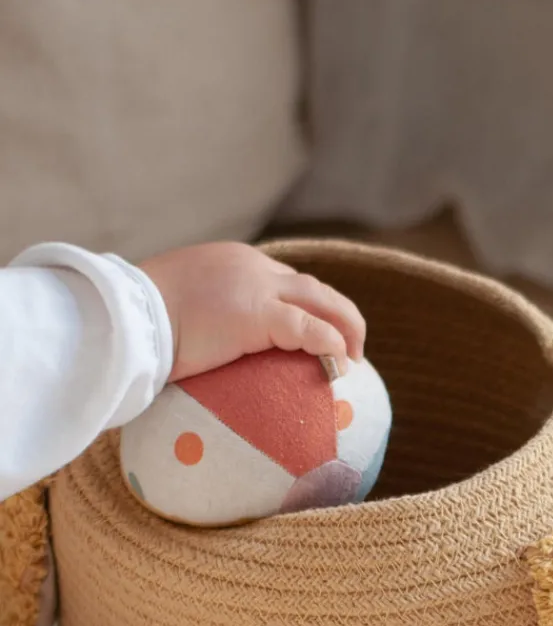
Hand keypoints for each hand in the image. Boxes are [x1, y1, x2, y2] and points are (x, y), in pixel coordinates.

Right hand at [139, 242, 366, 382]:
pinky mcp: (257, 314)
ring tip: (355, 358)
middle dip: (338, 314)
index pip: (283, 280)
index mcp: (232, 262)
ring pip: (321, 300)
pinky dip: (331, 344)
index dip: (306, 306)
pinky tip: (341, 363)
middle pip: (311, 286)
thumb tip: (200, 353)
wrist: (124, 317)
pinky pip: (308, 330)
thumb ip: (201, 320)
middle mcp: (249, 266)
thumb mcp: (175, 311)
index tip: (317, 332)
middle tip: (350, 348)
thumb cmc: (139, 323)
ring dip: (346, 328)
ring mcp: (256, 286)